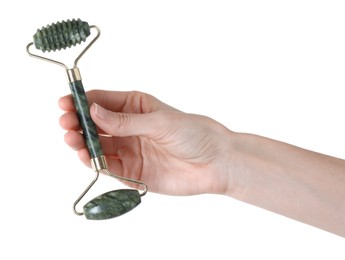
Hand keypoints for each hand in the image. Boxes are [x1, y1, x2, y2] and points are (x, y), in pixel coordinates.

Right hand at [59, 90, 233, 194]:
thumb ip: (125, 121)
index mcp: (135, 107)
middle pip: (95, 124)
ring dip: (82, 142)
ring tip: (72, 140)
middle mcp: (129, 127)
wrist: (214, 164)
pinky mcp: (132, 171)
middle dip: (78, 122)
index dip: (82, 102)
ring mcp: (129, 149)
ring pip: (97, 145)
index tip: (66, 104)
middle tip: (66, 123)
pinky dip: (94, 162)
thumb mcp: (159, 122)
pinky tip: (87, 156)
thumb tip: (93, 111)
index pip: (102, 102)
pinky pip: (107, 165)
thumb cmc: (194, 134)